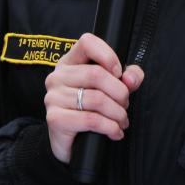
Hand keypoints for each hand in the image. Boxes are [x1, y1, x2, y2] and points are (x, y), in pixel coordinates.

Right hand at [43, 33, 144, 163]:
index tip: (119, 73)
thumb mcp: (112, 88)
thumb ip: (129, 77)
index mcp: (70, 62)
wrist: (71, 142)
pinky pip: (90, 119)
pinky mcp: (55, 118)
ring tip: (122, 120)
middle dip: (119, 92)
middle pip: (96, 74)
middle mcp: (58, 76)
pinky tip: (115, 132)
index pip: (87, 42)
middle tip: (125, 105)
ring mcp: (53, 97)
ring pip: (96, 99)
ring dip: (117, 113)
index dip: (108, 55)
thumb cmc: (91, 110)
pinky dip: (109, 127)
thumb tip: (130, 78)